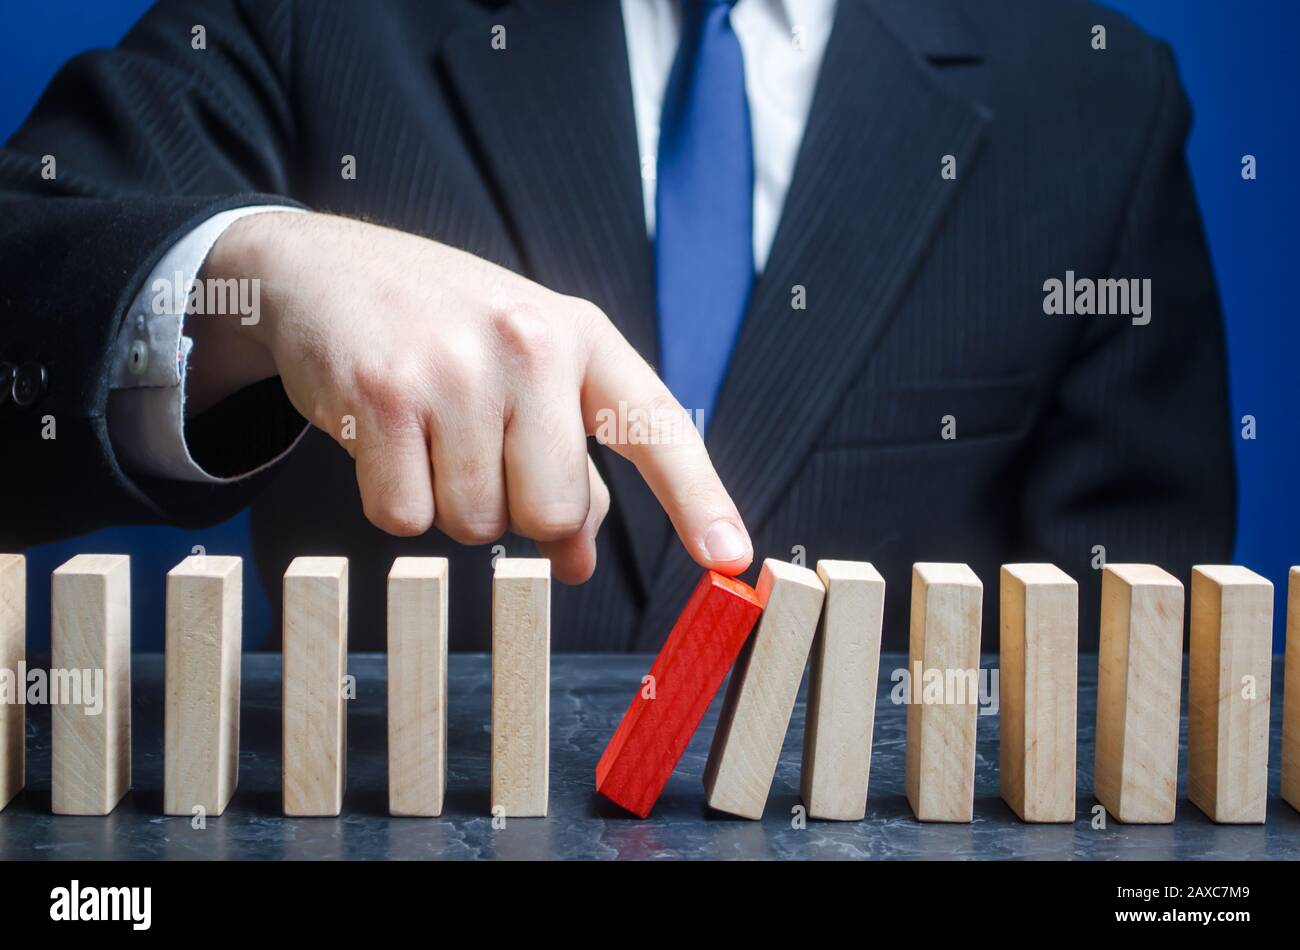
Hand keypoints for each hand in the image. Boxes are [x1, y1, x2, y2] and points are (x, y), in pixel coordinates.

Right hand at [187, 211, 752, 582]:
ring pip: (476, 524)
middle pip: (553, 512)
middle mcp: (530, 343)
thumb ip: (568, 463)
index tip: (733, 557)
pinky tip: (385, 440)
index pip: (655, 427)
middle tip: (484, 462)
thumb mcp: (528, 374)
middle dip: (518, 516)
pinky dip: (393, 501)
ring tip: (430, 437)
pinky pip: (403, 518)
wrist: (327, 266)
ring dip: (451, 507)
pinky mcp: (381, 391)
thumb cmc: (444, 331)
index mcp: (583, 337)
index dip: (699, 499)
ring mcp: (455, 365)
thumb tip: (578, 564)